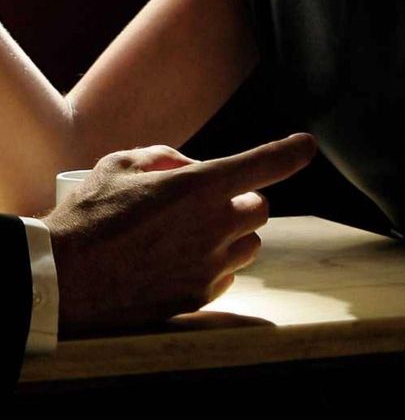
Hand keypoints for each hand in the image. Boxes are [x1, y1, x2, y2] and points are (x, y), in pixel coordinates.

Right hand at [43, 132, 316, 334]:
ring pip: (249, 246)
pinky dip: (215, 267)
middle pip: (260, 210)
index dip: (291, 152)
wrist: (59, 281)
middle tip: (207, 203)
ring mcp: (207, 266)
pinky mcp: (197, 298)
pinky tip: (180, 262)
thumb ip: (163, 158)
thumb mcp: (119, 165)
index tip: (306, 146)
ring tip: (191, 235)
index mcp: (198, 187)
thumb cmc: (86, 218)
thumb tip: (188, 165)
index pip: (264, 164)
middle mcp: (212, 227)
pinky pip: (227, 278)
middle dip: (241, 201)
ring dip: (233, 236)